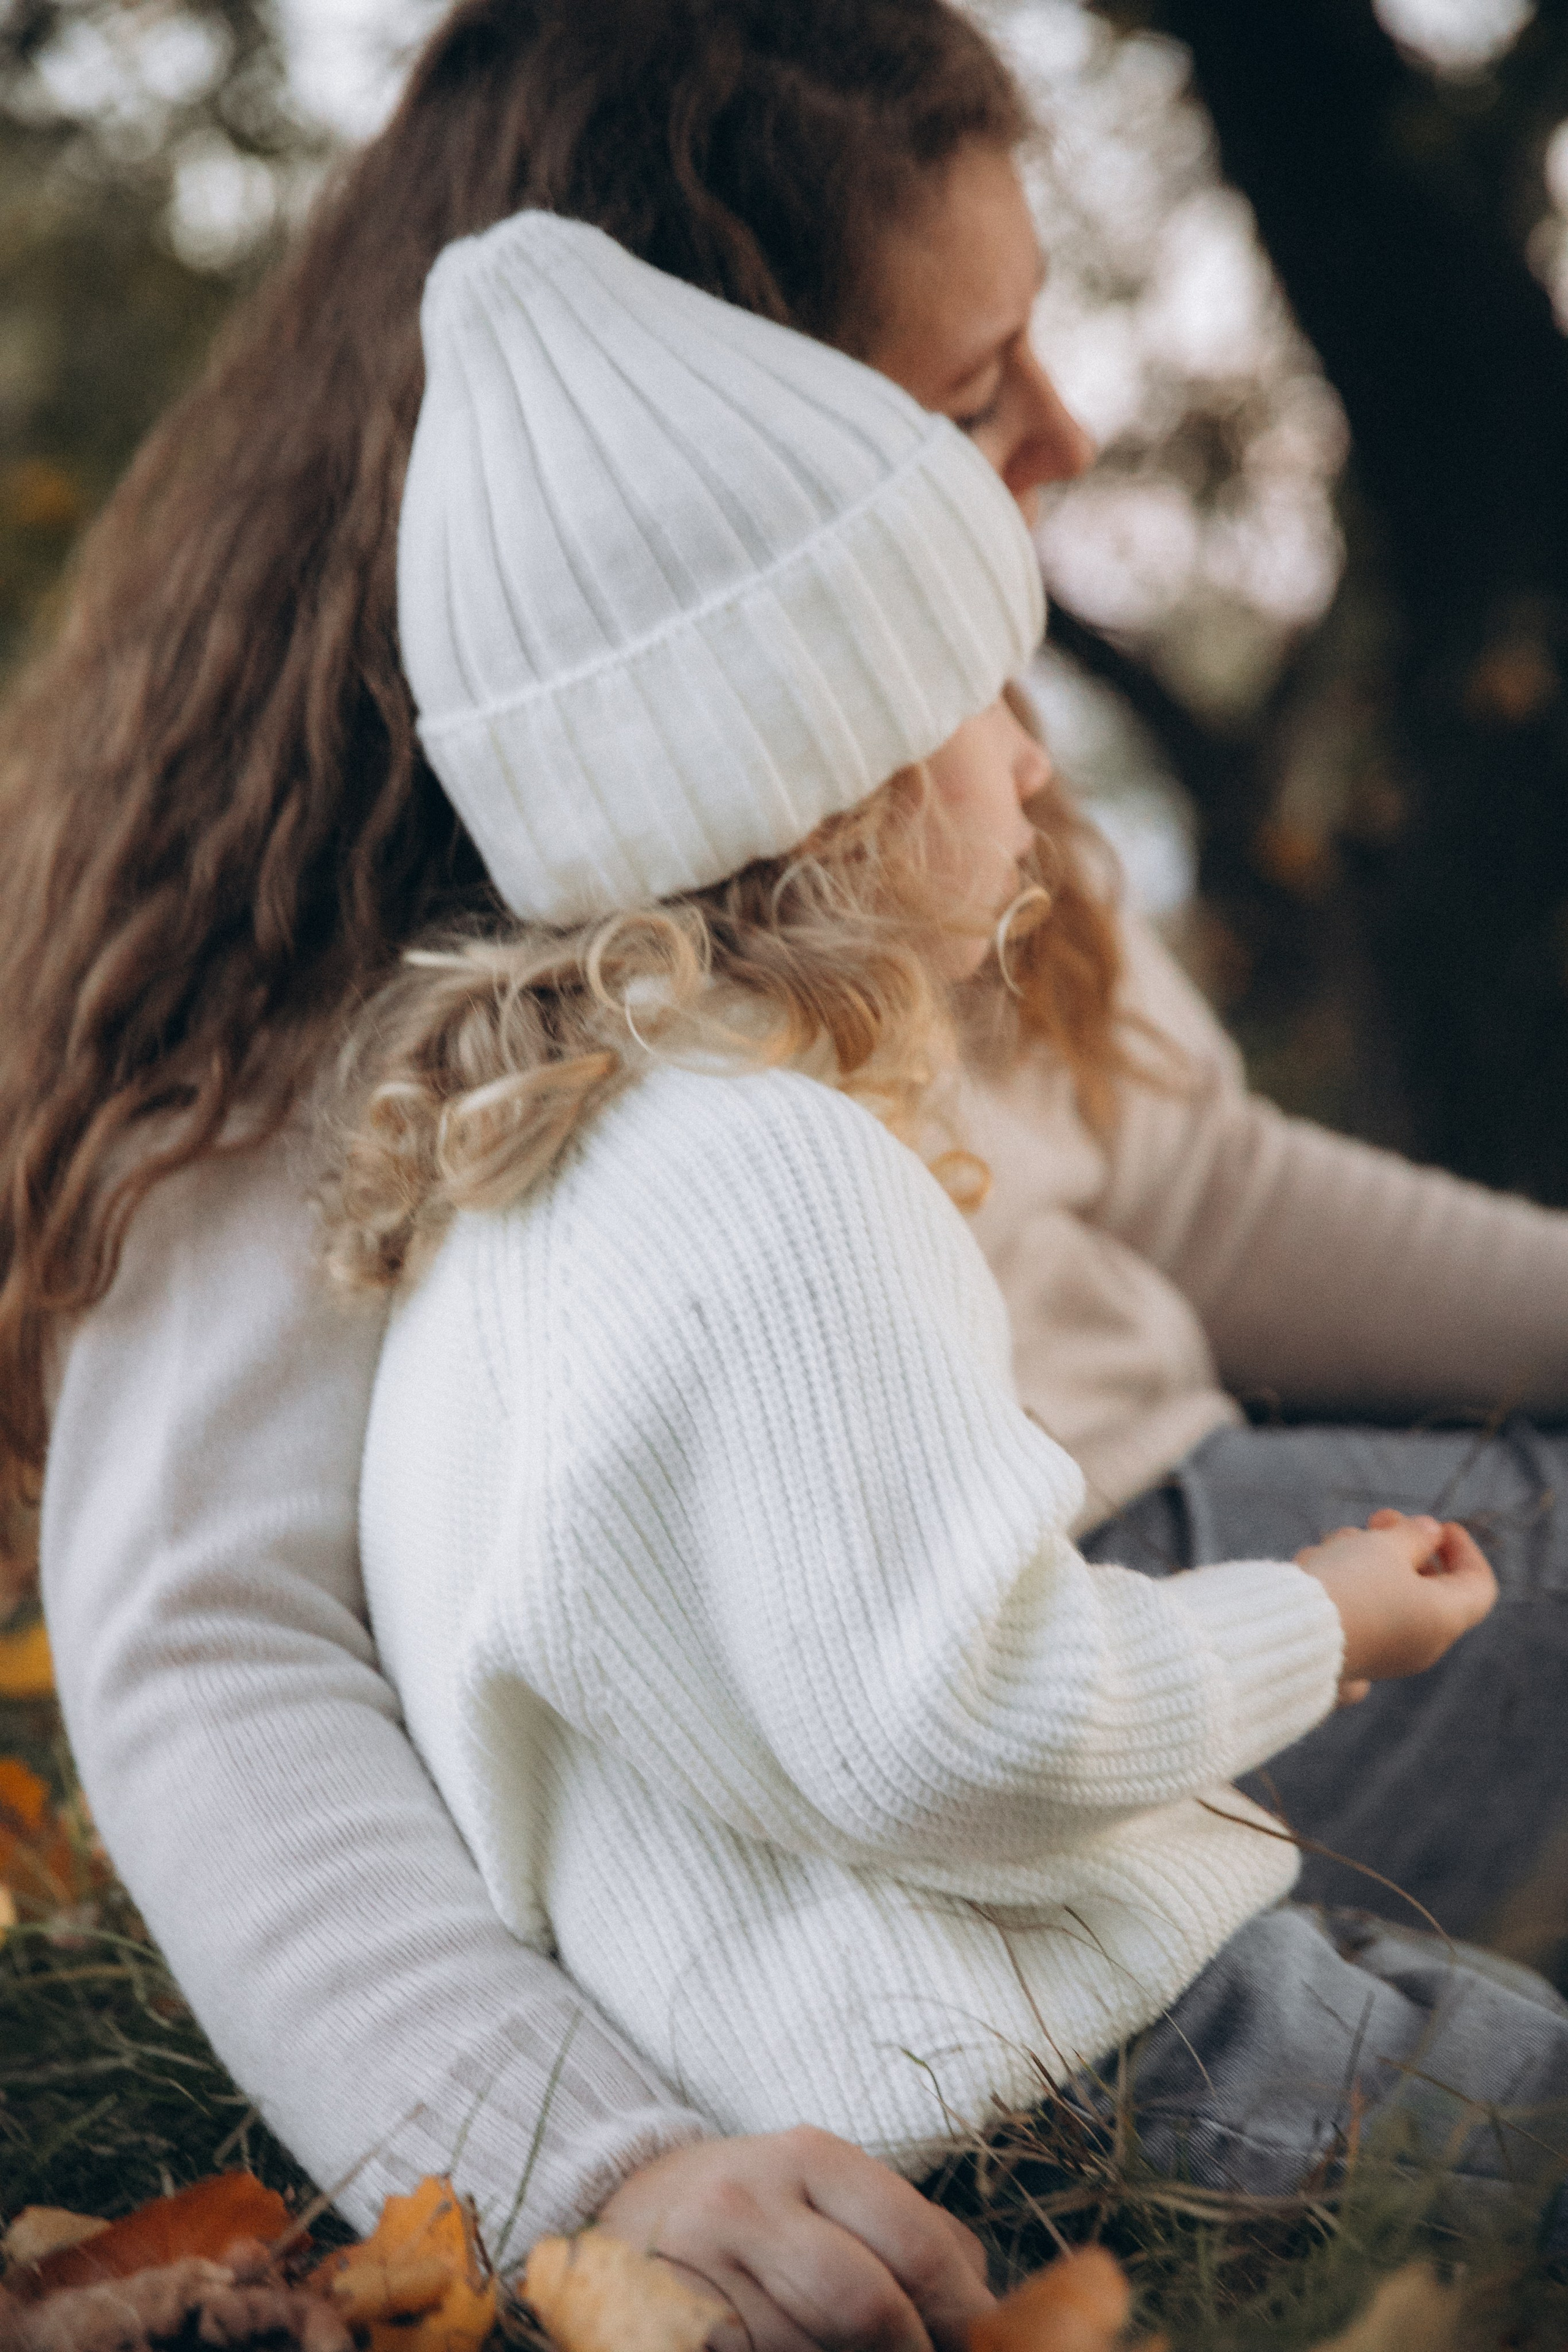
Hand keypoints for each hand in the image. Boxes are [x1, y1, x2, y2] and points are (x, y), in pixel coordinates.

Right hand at [594, 2126, 993, 2351]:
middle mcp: (752, 2198)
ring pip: (807, 2349)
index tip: (985, 2344)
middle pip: (865, 2306)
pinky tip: (792, 2346)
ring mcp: (701, 2256)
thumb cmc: (766, 2205)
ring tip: (844, 2346)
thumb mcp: (836, 2190)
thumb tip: (988, 2310)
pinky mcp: (668, 2310)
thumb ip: (914, 2234)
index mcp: (812, 2157)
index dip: (963, 2311)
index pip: (915, 2243)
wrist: (639, 2199)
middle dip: (908, 2351)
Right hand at [1295, 1509, 1496, 1697]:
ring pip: (1388, 1593)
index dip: (1465, 1550)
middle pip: (1428, 1586)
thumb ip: (1415, 1535)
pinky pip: (1360, 1611)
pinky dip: (1347, 1584)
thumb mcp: (1387, 1544)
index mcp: (1444, 1620)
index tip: (1440, 1526)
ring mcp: (1386, 1653)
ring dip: (1367, 1559)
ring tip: (1338, 1542)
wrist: (1290, 1630)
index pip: (1478, 1585)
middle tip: (1379, 1519)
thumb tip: (1430, 1534)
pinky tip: (1317, 1566)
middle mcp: (1422, 1644)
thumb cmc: (1349, 1585)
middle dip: (1404, 1545)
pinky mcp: (1351, 1654)